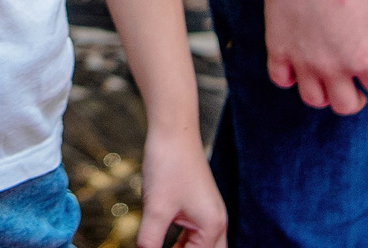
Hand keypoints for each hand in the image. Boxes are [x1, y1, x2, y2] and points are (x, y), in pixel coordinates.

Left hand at [136, 123, 225, 247]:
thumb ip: (150, 241)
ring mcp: (210, 213)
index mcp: (212, 227)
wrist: (173, 130)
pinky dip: (184, 244)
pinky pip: (197, 236)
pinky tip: (166, 244)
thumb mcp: (156, 209)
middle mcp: (217, 222)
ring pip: (203, 247)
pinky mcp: (201, 205)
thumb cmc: (168, 165)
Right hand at [259, 0, 367, 112]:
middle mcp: (333, 67)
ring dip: (323, 93)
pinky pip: (282, 80)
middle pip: (347, 106)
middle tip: (353, 85)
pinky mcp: (278, 50)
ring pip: (314, 100)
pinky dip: (290, 76)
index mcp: (362, 56)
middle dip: (354, 97)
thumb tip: (361, 45)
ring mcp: (303, 62)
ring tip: (325, 79)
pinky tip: (296, 65)